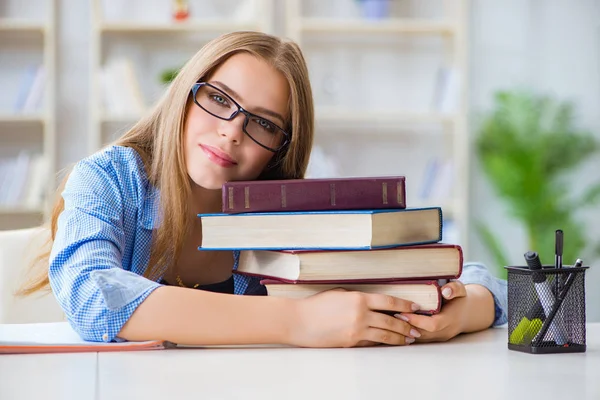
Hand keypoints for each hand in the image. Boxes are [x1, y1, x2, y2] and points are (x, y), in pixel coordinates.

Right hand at [289, 289, 421, 347]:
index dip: (405, 306)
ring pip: (384, 335)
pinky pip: (371, 343)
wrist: (299, 321)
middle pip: (391, 321)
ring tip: (408, 339)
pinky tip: (389, 344)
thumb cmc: (316, 305)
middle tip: (417, 329)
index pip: (389, 302)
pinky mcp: (350, 342)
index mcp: (359, 298)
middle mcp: (360, 315)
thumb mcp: (339, 294)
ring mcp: (356, 330)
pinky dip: (382, 343)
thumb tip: (373, 304)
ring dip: (399, 338)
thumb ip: (357, 298)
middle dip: (406, 326)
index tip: (416, 308)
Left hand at [396, 281, 467, 342]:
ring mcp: (439, 338)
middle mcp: (444, 332)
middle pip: (422, 334)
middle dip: (405, 327)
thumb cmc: (461, 299)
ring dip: (403, 332)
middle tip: (389, 316)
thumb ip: (454, 289)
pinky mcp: (433, 339)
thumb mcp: (461, 290)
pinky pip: (418, 339)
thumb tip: (445, 291)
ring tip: (388, 320)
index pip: (432, 325)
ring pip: (418, 339)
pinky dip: (406, 334)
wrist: (469, 313)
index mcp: (450, 320)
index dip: (416, 321)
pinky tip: (393, 326)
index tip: (402, 312)